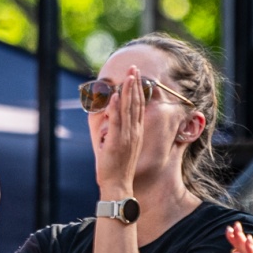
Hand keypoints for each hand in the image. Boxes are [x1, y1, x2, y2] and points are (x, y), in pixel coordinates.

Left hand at [90, 69, 145, 196]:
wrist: (118, 184)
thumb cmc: (118, 167)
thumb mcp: (122, 145)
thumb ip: (120, 131)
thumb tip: (114, 118)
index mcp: (135, 132)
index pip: (138, 106)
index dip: (137, 90)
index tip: (136, 75)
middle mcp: (134, 132)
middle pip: (136, 103)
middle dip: (135, 84)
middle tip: (135, 67)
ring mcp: (127, 136)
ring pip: (129, 109)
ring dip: (128, 91)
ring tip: (129, 75)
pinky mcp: (117, 142)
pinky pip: (118, 121)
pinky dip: (117, 107)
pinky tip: (117, 95)